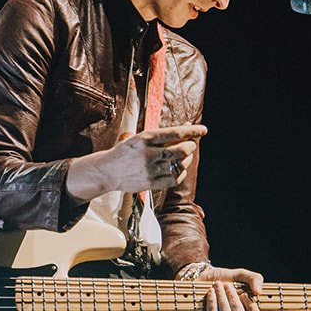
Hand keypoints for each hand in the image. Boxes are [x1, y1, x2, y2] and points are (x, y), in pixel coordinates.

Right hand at [65, 125, 205, 201]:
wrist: (107, 171)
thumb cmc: (126, 151)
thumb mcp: (140, 137)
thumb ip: (162, 134)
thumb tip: (186, 127)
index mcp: (145, 138)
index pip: (175, 133)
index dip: (192, 131)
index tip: (203, 130)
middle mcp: (148, 154)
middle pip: (181, 150)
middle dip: (191, 146)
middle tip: (191, 144)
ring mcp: (150, 170)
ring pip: (180, 165)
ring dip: (186, 159)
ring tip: (184, 156)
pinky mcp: (150, 183)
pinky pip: (174, 179)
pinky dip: (181, 173)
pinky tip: (179, 169)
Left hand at [195, 267, 262, 310]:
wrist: (203, 277)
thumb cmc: (223, 278)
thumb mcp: (240, 275)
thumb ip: (254, 279)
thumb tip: (259, 291)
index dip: (253, 310)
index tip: (245, 294)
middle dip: (233, 297)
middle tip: (227, 285)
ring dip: (222, 296)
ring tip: (217, 285)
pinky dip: (212, 300)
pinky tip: (210, 291)